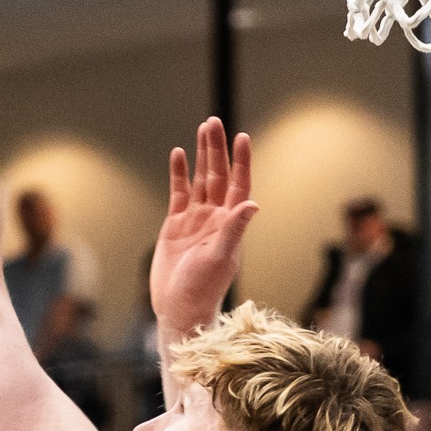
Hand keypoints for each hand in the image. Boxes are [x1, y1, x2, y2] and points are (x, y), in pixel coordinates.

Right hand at [149, 117, 256, 334]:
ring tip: (202, 129)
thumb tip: (253, 204)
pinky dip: (179, 173)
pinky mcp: (176, 225)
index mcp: (230, 224)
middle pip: (218, 175)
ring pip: (201, 179)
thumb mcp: (220, 258)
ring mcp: (196, 219)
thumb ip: (234, 229)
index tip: (242, 137)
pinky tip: (178, 154)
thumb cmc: (203, 288)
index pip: (239, 185)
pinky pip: (179, 192)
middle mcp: (216, 217)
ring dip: (202, 155)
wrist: (179, 307)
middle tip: (214, 122)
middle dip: (217, 149)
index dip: (241, 161)